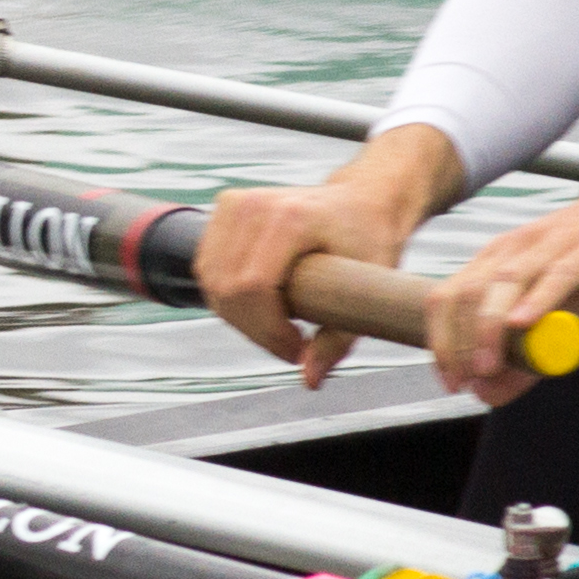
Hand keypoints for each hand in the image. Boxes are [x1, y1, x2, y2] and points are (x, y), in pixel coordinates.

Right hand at [198, 129, 461, 386]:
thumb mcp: (367, 288)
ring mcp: (233, 203)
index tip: (296, 350)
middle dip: (253, 330)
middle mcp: (253, 204)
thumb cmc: (371, 239)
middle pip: (226, 288)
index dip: (267, 330)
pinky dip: (227, 296)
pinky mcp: (223, 208)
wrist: (364, 198)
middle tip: (288, 346)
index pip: (251, 286)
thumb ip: (338, 339)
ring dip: (238, 316)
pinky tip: (260, 305)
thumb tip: (308, 380)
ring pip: (211, 281)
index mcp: (289, 217)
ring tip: (276, 326)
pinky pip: (207, 268)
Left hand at [417, 124, 578, 403]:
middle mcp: (514, 247)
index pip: (447, 298)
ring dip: (490, 327)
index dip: (441, 342)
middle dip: (459, 342)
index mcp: (497, 259)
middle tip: (467, 380)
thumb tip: (491, 394)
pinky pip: (560, 272)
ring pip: (506, 282)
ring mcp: (551, 243)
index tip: (450, 379)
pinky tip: (525, 323)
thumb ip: (526, 351)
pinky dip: (539, 298)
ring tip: (486, 366)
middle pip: (467, 293)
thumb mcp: (562, 309)